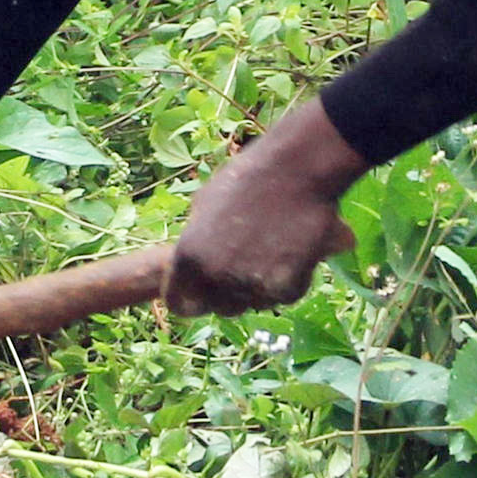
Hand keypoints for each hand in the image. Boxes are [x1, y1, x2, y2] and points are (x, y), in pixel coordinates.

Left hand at [167, 98, 366, 315]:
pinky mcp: (288, 288)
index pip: (180, 304)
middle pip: (220, 308)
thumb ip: (196, 241)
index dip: (192, 299)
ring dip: (259, 288)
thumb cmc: (247, 178)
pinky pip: (283, 296)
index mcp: (188, 258)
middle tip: (245, 267)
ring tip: (270, 252)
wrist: (296, 169)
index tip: (203, 293)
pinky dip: (289, 281)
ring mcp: (252, 286)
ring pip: (254, 304)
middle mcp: (216, 278)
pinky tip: (292, 252)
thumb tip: (194, 264)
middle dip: (229, 294)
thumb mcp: (203, 205)